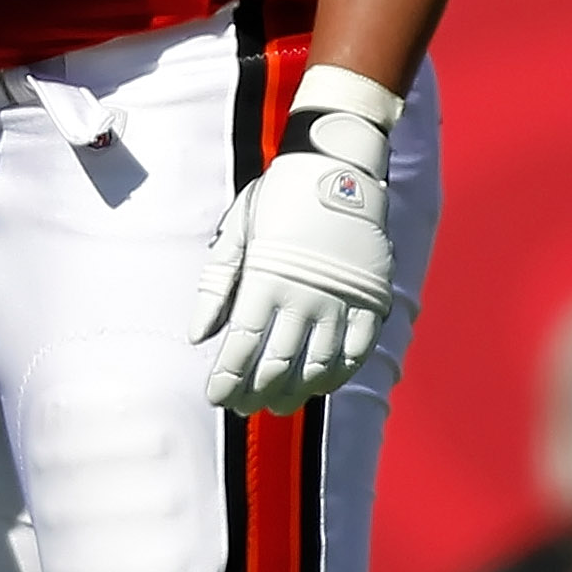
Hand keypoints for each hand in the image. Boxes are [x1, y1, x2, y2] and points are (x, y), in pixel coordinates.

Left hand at [191, 149, 391, 413]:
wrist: (339, 165)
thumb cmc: (280, 197)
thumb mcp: (238, 231)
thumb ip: (216, 286)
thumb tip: (199, 338)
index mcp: (265, 279)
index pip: (242, 348)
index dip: (227, 380)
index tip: (216, 397)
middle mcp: (304, 296)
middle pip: (276, 365)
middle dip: (254, 393)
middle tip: (242, 406)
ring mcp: (342, 301)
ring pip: (317, 367)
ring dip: (294, 392)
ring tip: (277, 404)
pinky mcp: (372, 300)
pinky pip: (356, 353)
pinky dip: (337, 376)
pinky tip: (320, 386)